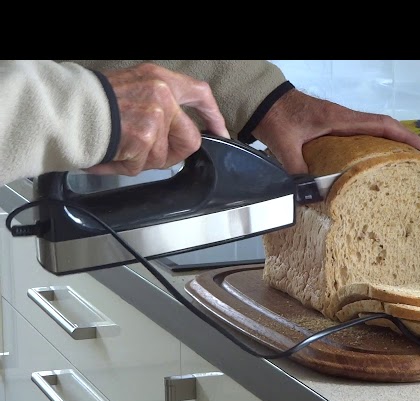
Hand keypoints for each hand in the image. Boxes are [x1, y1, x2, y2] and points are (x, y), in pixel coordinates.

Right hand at [85, 62, 229, 175]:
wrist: (64, 109)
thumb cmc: (94, 101)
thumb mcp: (133, 86)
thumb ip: (159, 103)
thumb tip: (178, 129)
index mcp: (161, 80)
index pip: (200, 94)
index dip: (213, 115)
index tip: (219, 131)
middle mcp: (162, 95)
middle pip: (190, 139)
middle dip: (173, 154)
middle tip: (150, 153)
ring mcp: (154, 117)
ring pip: (163, 158)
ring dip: (142, 160)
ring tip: (120, 147)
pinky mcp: (143, 139)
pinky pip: (142, 165)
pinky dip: (124, 166)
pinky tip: (110, 155)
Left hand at [252, 89, 419, 173]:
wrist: (263, 102)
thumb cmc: (277, 117)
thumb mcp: (286, 146)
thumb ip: (297, 170)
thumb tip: (308, 197)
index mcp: (341, 119)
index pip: (383, 125)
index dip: (406, 138)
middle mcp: (346, 119)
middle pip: (385, 129)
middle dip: (406, 145)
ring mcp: (340, 122)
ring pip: (374, 133)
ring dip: (391, 146)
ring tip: (404, 169)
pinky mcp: (333, 127)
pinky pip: (360, 136)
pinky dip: (373, 147)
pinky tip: (373, 166)